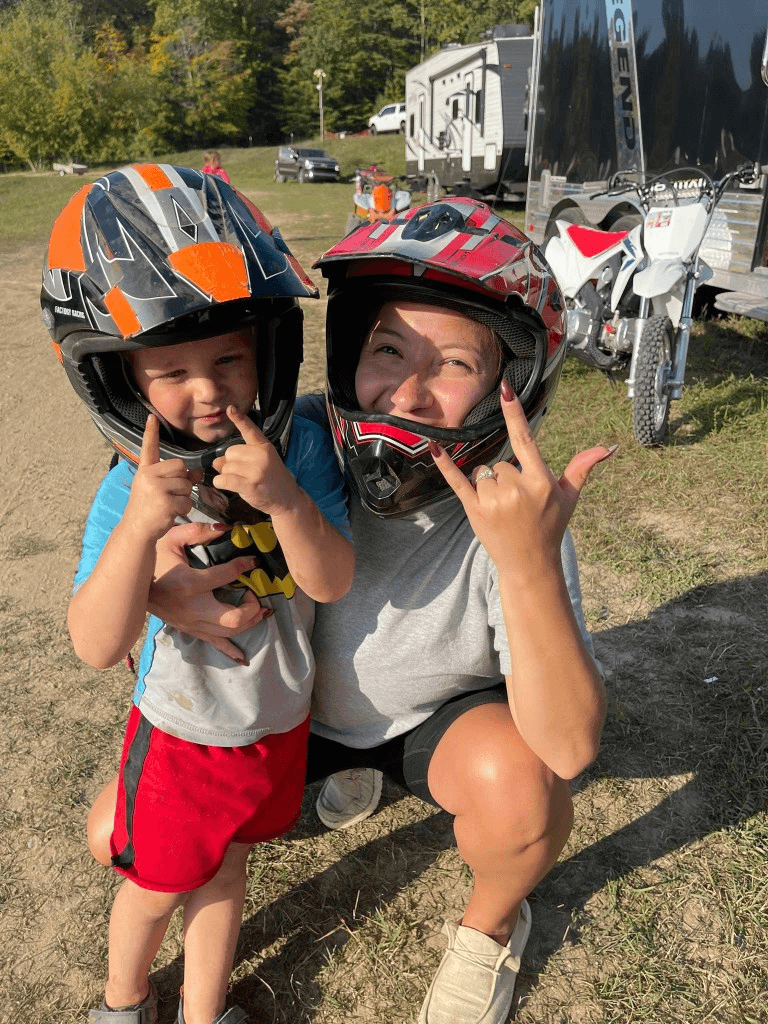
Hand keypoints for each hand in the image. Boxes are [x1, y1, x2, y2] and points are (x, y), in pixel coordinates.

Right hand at [124, 414, 193, 540]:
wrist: (137, 529)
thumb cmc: (150, 508)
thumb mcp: (160, 489)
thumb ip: (176, 478)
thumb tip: (197, 473)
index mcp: (145, 470)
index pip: (149, 447)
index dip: (151, 432)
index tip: (152, 416)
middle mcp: (148, 475)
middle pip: (181, 466)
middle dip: (182, 480)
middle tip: (169, 494)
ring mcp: (155, 488)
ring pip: (186, 484)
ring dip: (183, 497)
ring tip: (167, 505)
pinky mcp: (164, 501)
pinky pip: (186, 500)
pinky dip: (183, 508)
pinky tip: (170, 512)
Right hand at [148, 521, 271, 662]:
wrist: (132, 587)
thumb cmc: (153, 560)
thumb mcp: (171, 538)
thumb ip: (198, 531)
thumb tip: (226, 529)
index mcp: (190, 584)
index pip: (226, 576)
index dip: (244, 566)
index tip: (252, 560)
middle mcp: (193, 609)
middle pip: (233, 618)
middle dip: (252, 606)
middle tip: (253, 591)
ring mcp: (192, 623)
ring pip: (229, 632)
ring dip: (250, 622)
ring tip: (261, 609)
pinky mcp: (190, 630)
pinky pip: (214, 644)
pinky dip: (231, 650)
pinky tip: (243, 657)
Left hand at [211, 406, 299, 516]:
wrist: (287, 499)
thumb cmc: (271, 480)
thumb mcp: (260, 464)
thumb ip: (239, 459)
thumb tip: (216, 462)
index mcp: (264, 447)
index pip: (250, 430)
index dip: (239, 419)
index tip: (230, 408)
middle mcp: (261, 455)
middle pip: (229, 453)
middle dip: (230, 464)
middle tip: (243, 474)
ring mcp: (256, 470)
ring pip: (225, 467)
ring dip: (227, 476)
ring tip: (242, 482)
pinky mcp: (250, 484)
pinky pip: (223, 479)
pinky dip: (220, 483)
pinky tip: (230, 486)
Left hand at [429, 382, 615, 576]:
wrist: (530, 564)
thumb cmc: (550, 527)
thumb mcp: (569, 497)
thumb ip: (582, 468)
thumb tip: (608, 447)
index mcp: (540, 481)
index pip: (524, 439)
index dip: (514, 413)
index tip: (505, 389)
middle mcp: (517, 488)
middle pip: (501, 463)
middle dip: (507, 478)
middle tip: (517, 503)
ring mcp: (494, 500)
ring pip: (484, 473)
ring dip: (489, 485)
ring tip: (503, 509)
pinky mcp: (474, 509)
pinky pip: (457, 480)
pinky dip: (445, 464)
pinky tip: (434, 447)